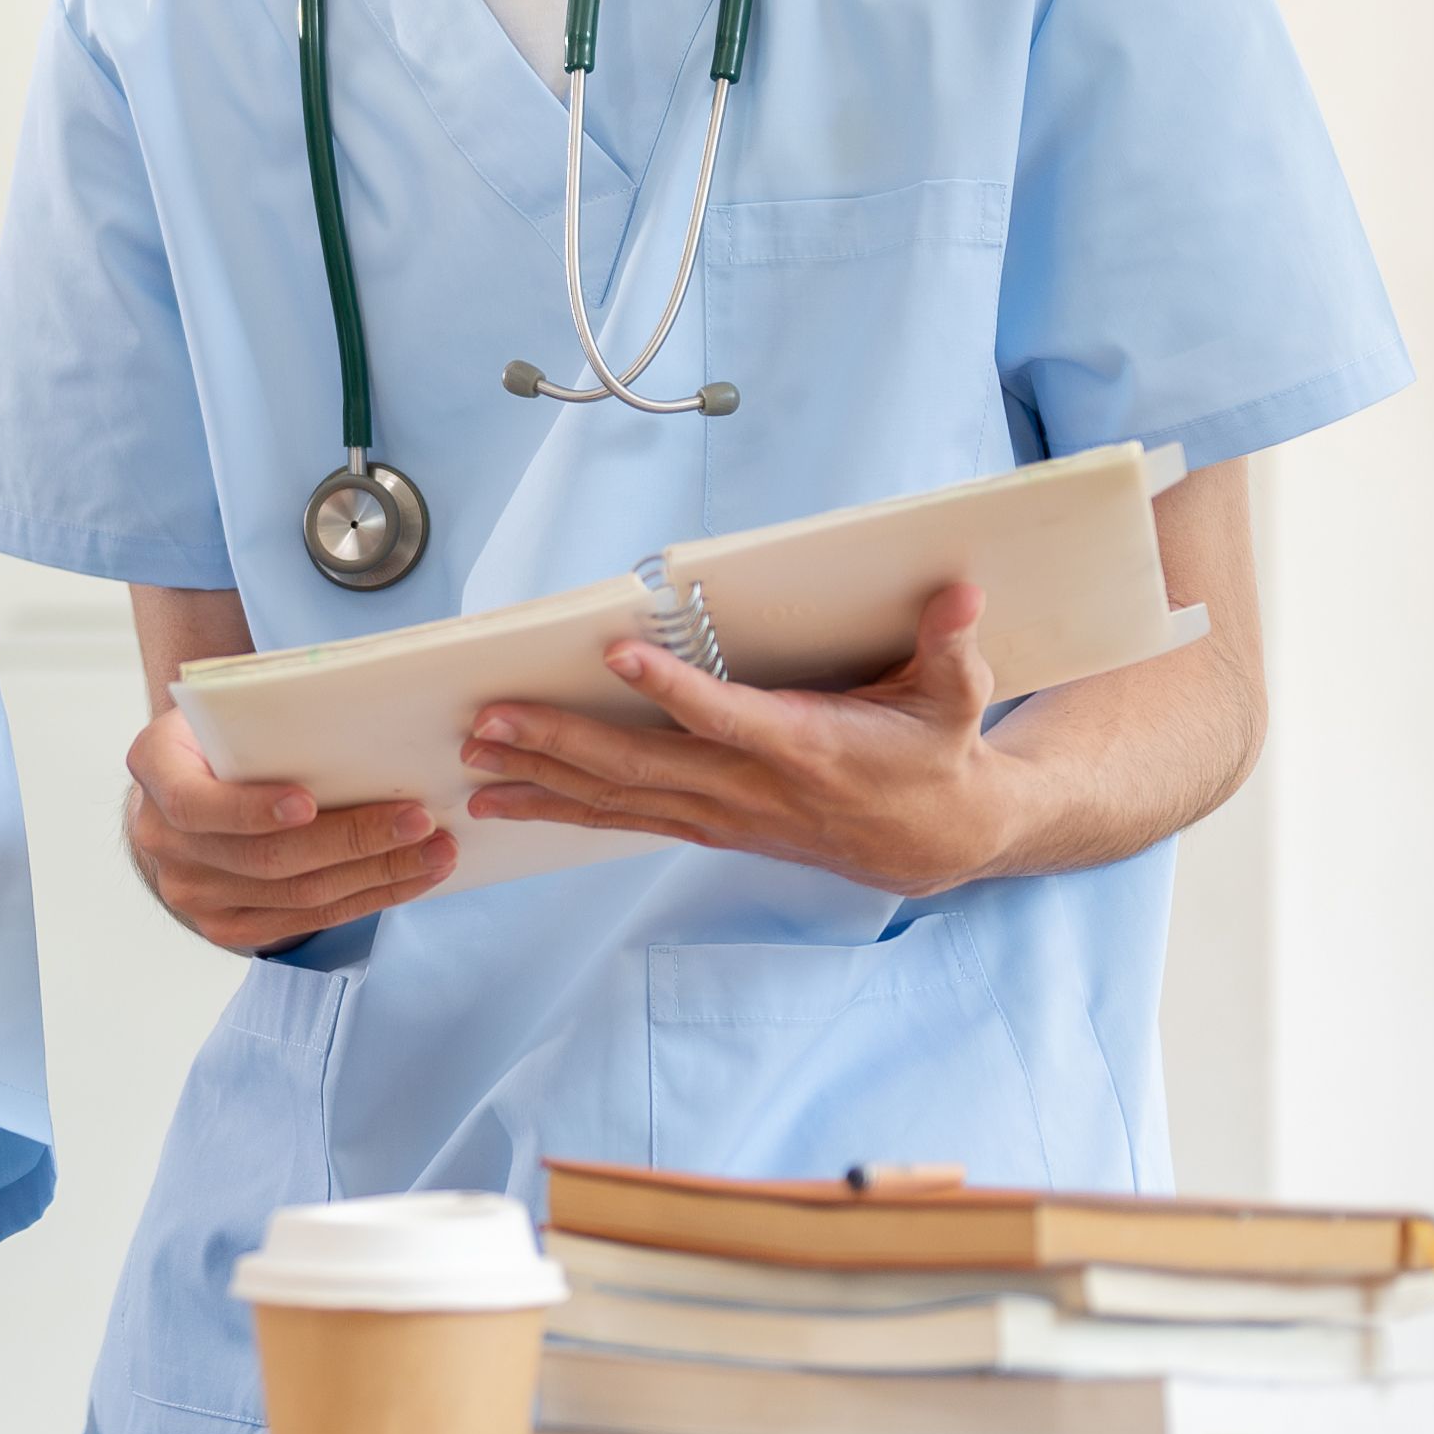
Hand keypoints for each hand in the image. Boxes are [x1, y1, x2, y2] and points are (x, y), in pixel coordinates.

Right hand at [124, 699, 448, 951]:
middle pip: (264, 858)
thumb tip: (360, 709)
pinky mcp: (225, 927)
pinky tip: (410, 879)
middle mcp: (161, 840)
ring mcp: (191, 893)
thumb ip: (264, 715)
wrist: (185, 790)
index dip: (250, 810)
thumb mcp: (222, 710)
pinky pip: (305, 922)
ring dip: (376, 874)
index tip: (309, 802)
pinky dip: (366, 900)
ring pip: (296, 896)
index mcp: (155, 770)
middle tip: (418, 821)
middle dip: (351, 840)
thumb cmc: (220, 739)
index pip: (195, 803)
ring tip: (435, 851)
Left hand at [462, 580, 1022, 898]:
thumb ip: (952, 647)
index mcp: (807, 748)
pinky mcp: (707, 826)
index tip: (618, 653)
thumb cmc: (938, 755)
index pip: (728, 717)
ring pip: (620, 801)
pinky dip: (561, 809)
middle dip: (561, 743)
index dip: (673, 690)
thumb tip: (959, 594)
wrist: (934, 839)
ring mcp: (724, 815)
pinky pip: (623, 820)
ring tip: (474, 763)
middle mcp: (753, 788)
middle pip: (644, 767)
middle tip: (490, 721)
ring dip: (542, 781)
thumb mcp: (958, 698)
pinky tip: (505, 802)